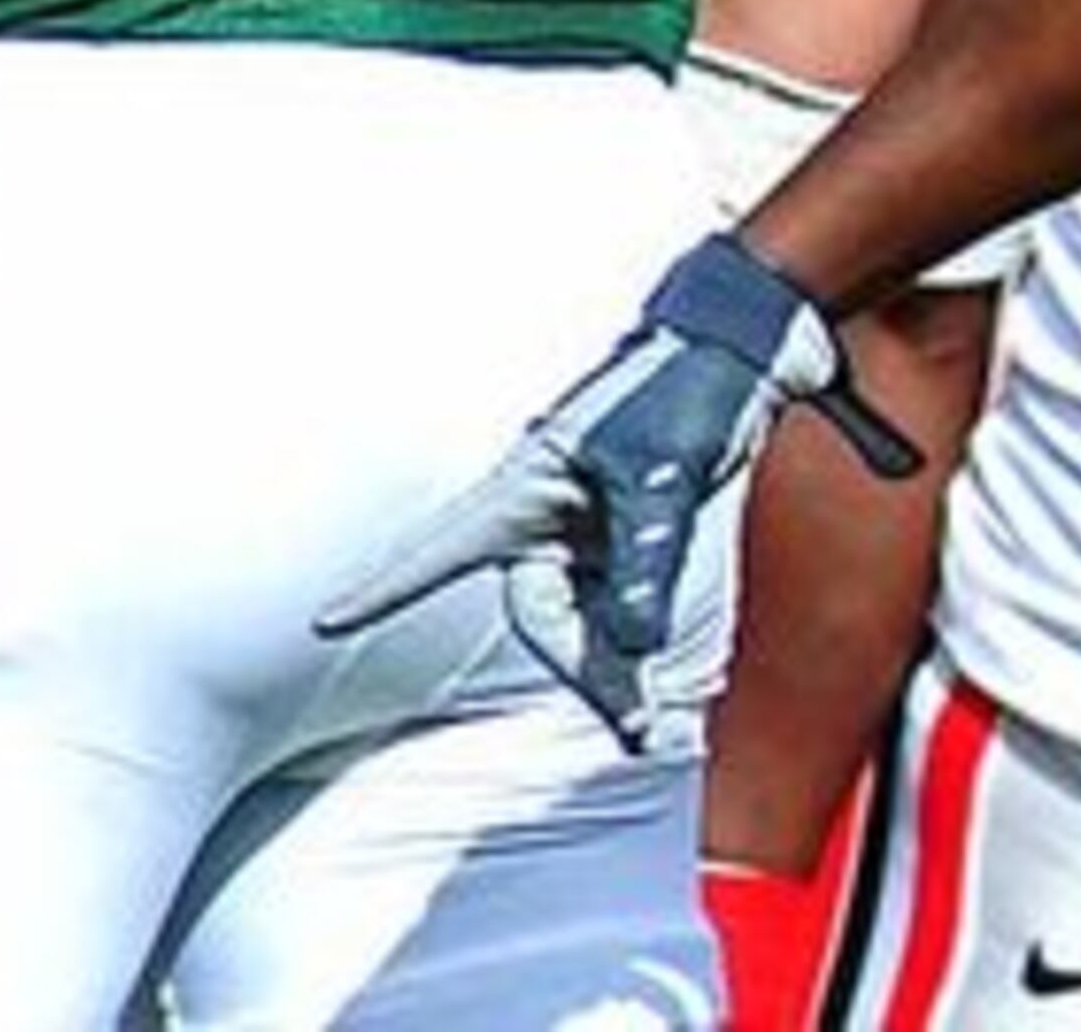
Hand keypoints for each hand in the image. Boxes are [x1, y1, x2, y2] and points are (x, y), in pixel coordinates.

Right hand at [318, 229, 919, 756]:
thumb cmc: (688, 389)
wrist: (751, 351)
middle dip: (585, 673)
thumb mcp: (663, 475)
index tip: (329, 621)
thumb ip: (643, 560)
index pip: (443, 548)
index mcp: (528, 485)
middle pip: (545, 614)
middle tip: (633, 727)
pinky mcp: (637, 540)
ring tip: (657, 729)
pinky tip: (671, 699)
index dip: (383, 588)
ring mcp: (594, 531)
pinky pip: (628, 609)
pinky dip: (645, 650)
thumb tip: (632, 644)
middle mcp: (551, 515)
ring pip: (591, 622)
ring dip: (622, 674)